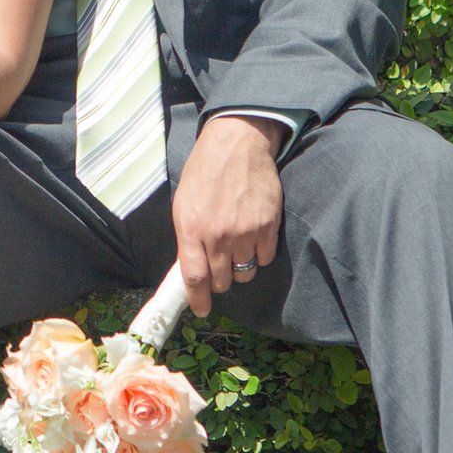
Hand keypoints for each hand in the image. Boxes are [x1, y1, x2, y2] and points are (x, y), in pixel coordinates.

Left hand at [170, 115, 283, 315]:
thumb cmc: (205, 172)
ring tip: (238, 247)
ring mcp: (246, 231)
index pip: (195, 278)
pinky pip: (265, 258)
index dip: (198, 300)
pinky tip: (254, 237)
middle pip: (222, 281)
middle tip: (221, 267)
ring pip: (245, 273)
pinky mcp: (268, 225)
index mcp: (191, 228)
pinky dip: (259, 254)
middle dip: (221, 281)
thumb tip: (192, 270)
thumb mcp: (183, 204)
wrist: (237, 143)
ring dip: (241, 268)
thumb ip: (187, 238)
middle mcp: (218, 234)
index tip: (202, 309)